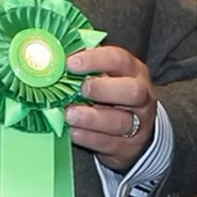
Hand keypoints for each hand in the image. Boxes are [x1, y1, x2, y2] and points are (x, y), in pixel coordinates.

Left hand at [66, 45, 157, 170]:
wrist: (135, 130)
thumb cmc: (112, 95)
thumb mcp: (106, 75)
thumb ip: (87, 64)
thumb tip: (55, 51)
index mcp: (133, 71)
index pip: (119, 60)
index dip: (95, 60)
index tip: (70, 63)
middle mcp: (141, 96)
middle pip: (131, 91)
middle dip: (103, 89)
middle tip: (80, 89)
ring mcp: (138, 123)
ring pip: (121, 121)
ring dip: (92, 118)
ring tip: (69, 115)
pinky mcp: (128, 146)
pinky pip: (110, 143)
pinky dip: (89, 137)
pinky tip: (73, 132)